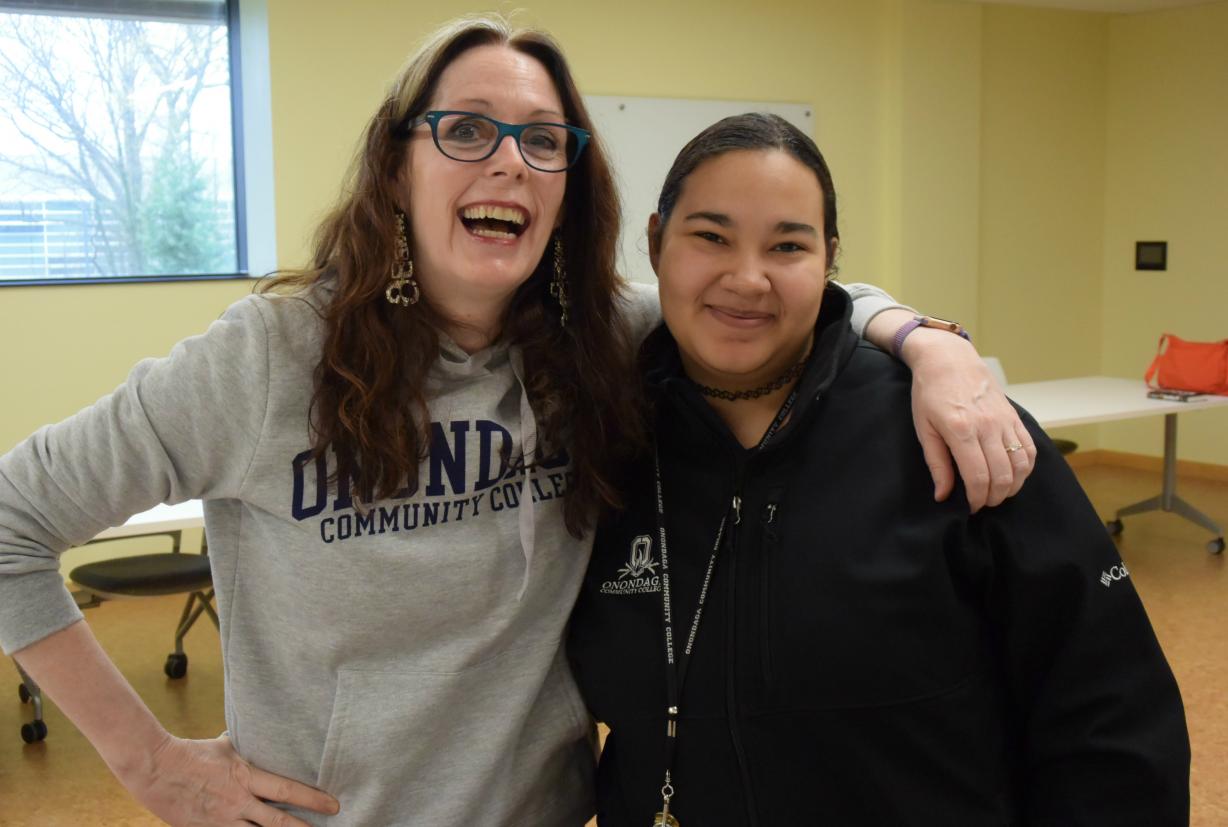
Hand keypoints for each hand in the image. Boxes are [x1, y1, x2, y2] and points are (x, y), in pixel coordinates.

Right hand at [115, 734, 338, 825]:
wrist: (154, 767)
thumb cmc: (191, 752)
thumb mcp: (225, 745)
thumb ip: (247, 747)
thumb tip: (261, 735)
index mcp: (246, 777)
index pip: (287, 790)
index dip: (313, 799)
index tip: (334, 805)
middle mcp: (238, 801)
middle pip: (278, 822)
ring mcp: (221, 820)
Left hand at [903, 329, 1036, 510]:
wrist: (949, 359)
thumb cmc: (929, 393)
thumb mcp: (923, 428)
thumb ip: (936, 463)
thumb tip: (943, 495)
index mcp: (961, 430)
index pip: (978, 477)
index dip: (976, 499)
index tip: (970, 507)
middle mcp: (987, 426)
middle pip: (1002, 475)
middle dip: (994, 498)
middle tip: (983, 503)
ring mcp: (1004, 420)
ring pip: (1021, 465)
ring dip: (1012, 486)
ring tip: (998, 493)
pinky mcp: (1014, 416)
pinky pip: (1029, 448)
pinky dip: (1026, 468)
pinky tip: (1014, 476)